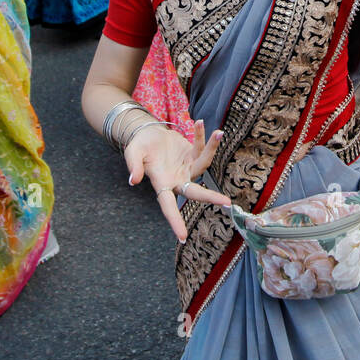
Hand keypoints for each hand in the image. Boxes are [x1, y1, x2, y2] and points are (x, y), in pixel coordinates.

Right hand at [125, 118, 230, 241]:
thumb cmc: (139, 146)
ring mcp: (188, 168)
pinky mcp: (194, 155)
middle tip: (227, 203)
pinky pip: (202, 148)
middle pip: (195, 192)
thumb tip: (133, 180)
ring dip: (211, 149)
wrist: (148, 133)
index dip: (175, 221)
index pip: (167, 207)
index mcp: (162, 184)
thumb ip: (133, 166)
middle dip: (210, 197)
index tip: (183, 237)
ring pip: (204, 164)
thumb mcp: (132, 152)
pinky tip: (198, 122)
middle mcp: (178, 180)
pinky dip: (202, 136)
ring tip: (218, 133)